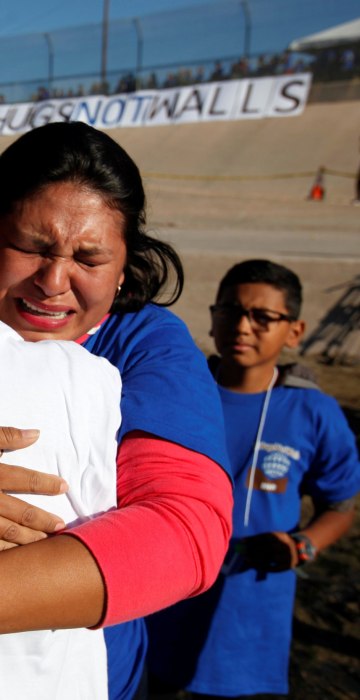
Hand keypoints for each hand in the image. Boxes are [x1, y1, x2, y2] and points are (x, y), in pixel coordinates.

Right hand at [0, 426, 67, 549]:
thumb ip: (6, 436)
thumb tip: (36, 434)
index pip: (22, 478)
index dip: (45, 484)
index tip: (64, 486)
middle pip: (16, 512)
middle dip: (40, 520)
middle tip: (61, 526)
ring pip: (1, 532)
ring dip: (24, 540)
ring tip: (42, 543)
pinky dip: (1, 550)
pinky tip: (12, 555)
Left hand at [242, 531, 298, 571]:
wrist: (301, 551)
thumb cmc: (283, 542)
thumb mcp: (278, 536)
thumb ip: (264, 539)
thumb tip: (246, 541)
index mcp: (282, 536)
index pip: (266, 537)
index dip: (254, 539)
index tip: (243, 541)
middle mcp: (285, 546)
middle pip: (267, 548)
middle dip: (253, 549)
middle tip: (242, 550)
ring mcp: (287, 557)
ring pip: (269, 558)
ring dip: (256, 559)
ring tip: (246, 558)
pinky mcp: (286, 567)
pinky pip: (272, 568)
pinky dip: (262, 566)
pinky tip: (254, 565)